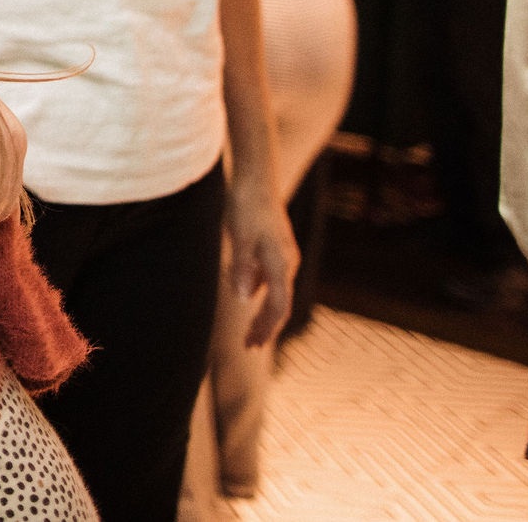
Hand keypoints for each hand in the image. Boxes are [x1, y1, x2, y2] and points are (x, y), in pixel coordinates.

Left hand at [226, 170, 298, 346]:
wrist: (256, 180)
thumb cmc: (246, 207)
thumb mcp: (240, 238)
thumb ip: (242, 267)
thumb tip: (243, 298)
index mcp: (281, 263)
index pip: (278, 305)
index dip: (266, 327)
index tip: (253, 344)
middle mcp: (287, 263)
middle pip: (279, 303)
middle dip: (265, 327)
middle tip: (248, 346)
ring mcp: (283, 256)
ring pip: (276, 292)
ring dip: (262, 312)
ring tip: (248, 330)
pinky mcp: (275, 249)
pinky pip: (271, 279)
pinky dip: (260, 292)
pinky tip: (247, 295)